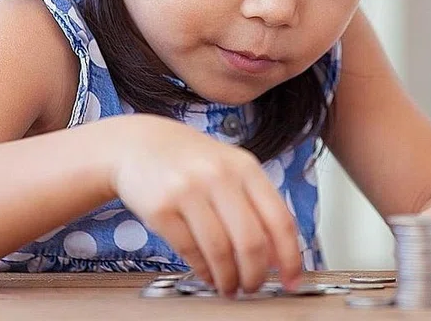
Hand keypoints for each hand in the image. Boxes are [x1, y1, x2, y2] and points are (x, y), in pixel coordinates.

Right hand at [111, 114, 302, 294]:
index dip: (290, 257)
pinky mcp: (161, 208)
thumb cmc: (189, 160)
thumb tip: (278, 254)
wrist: (138, 143)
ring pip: (220, 251)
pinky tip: (208, 274)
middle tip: (253, 287)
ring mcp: (188, 191)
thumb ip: (255, 204)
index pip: (279, 219)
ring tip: (230, 286)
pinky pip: (190, 251)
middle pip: (251, 241)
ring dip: (228, 279)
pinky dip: (203, 271)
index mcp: (245, 167)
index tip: (292, 280)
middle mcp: (219, 176)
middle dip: (255, 275)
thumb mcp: (229, 168)